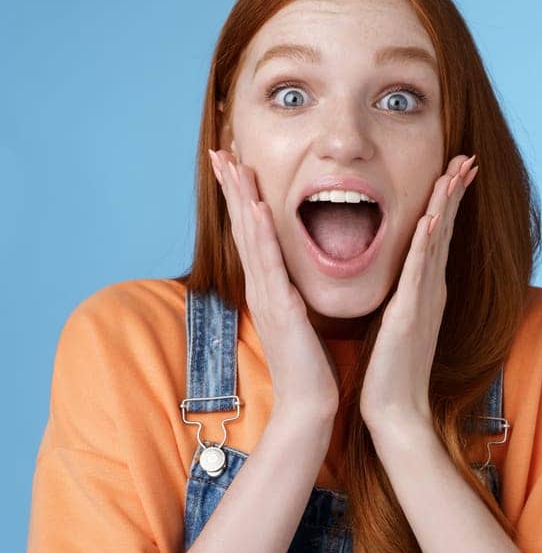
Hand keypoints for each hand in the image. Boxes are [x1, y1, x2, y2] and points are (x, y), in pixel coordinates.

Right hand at [209, 148, 339, 423]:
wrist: (310, 403)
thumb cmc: (309, 364)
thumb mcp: (299, 318)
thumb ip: (291, 294)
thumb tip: (289, 277)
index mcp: (270, 286)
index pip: (253, 233)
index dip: (243, 197)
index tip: (236, 163)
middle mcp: (262, 286)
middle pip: (243, 226)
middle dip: (232, 187)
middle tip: (220, 149)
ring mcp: (267, 295)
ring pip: (250, 237)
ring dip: (240, 198)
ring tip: (231, 164)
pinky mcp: (280, 307)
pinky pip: (268, 264)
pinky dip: (260, 234)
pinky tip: (254, 209)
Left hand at [360, 153, 477, 438]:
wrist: (396, 411)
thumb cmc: (392, 373)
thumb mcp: (398, 325)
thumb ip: (406, 301)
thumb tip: (406, 286)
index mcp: (425, 290)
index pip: (438, 236)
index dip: (448, 202)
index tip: (455, 171)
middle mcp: (431, 289)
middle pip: (445, 230)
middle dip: (456, 192)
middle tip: (468, 158)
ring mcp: (424, 299)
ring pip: (436, 241)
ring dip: (446, 205)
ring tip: (456, 172)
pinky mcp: (410, 312)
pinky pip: (419, 270)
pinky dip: (427, 242)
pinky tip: (431, 218)